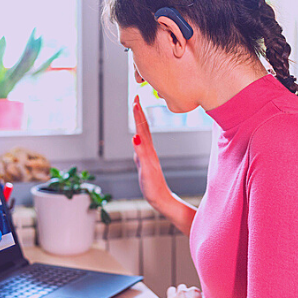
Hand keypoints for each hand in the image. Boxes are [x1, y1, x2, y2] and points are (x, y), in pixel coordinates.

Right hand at [132, 95, 172, 209]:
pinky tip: (138, 136)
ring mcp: (148, 156)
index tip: (135, 99)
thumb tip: (135, 137)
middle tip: (135, 97)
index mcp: (148, 150)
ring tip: (137, 111)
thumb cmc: (154, 188)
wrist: (162, 200)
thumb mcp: (146, 171)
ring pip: (144, 133)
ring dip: (140, 121)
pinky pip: (143, 143)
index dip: (137, 114)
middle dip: (139, 112)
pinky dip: (139, 134)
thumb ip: (142, 154)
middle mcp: (148, 150)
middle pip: (143, 127)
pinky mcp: (147, 162)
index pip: (141, 128)